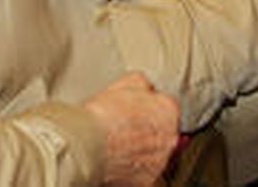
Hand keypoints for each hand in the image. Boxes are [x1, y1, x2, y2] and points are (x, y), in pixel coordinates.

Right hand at [84, 72, 180, 186]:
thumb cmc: (104, 116)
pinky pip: (144, 173)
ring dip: (144, 151)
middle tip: (128, 129)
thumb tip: (148, 88)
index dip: (151, 108)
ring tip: (120, 146)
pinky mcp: (146, 182)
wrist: (87, 146)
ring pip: (156, 155)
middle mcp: (170, 139)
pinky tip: (119, 161)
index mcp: (169, 112)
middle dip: (150, 131)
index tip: (138, 111)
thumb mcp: (128, 82)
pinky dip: (135, 170)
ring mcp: (159, 163)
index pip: (168, 108)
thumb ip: (145, 84)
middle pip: (165, 133)